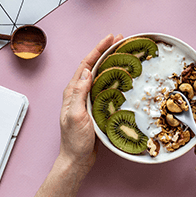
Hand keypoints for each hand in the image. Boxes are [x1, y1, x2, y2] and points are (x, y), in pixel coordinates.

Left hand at [59, 33, 122, 173]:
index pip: (86, 64)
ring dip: (110, 62)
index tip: (111, 38)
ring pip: (100, 74)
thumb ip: (79, 94)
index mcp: (72, 91)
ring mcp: (87, 98)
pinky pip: (105, 86)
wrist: (77, 158)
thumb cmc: (75, 140)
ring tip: (123, 53)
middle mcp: (79, 92)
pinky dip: (113, 77)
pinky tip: (121, 76)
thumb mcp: (76, 115)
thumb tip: (87, 72)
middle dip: (105, 50)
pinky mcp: (95, 106)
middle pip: (93, 65)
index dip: (98, 49)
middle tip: (120, 40)